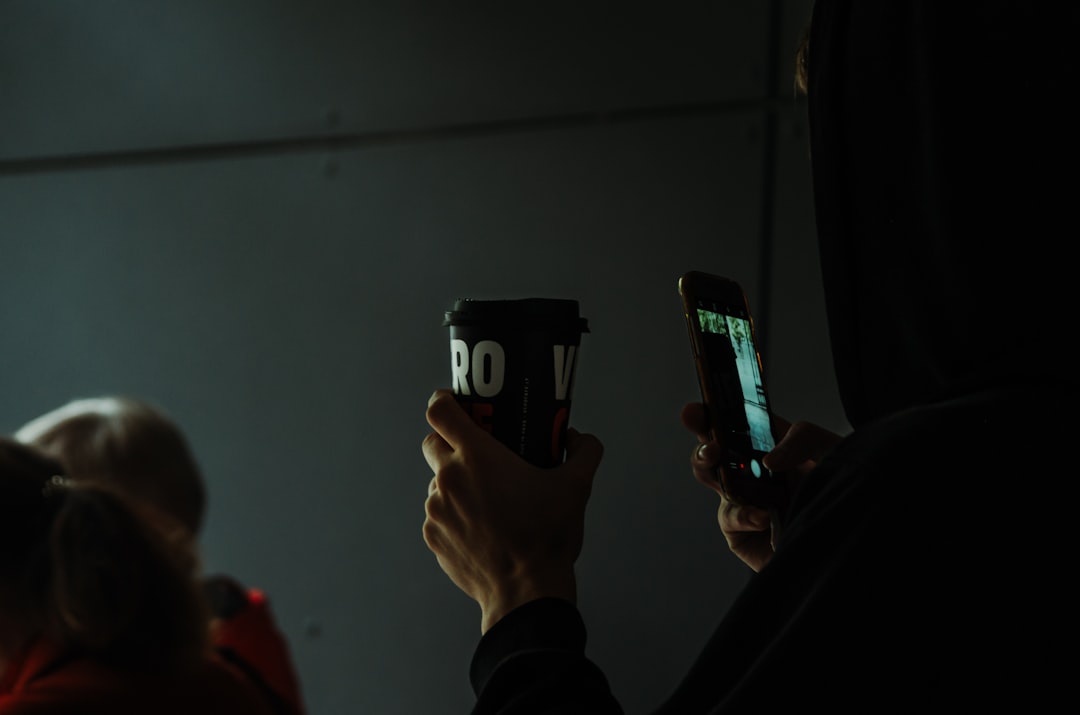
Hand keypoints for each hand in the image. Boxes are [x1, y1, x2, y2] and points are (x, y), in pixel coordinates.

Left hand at [422, 389, 603, 633]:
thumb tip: (579, 437)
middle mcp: (448, 478)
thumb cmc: (548, 537)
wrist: (526, 593)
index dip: (443, 400)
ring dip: (455, 481)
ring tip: (487, 496)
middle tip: (477, 449)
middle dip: (450, 440)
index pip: (439, 411)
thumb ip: (584, 451)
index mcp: (477, 457)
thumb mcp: (577, 487)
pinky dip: (455, 513)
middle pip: (432, 442)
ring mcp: (436, 510)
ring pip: (436, 481)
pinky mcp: (433, 537)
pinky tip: (482, 525)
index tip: (455, 402)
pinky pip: (439, 513)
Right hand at [681, 403, 841, 570]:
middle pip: (713, 455)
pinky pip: (730, 518)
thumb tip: (766, 460)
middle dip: (703, 448)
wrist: (858, 535)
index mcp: (767, 446)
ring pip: (715, 484)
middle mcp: (753, 473)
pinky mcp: (744, 534)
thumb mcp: (828, 447)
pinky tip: (763, 516)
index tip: (693, 412)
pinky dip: (743, 515)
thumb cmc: (843, 486)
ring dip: (715, 476)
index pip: (731, 425)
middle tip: (713, 449)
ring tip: (730, 478)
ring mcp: (746, 503)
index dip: (708, 416)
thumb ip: (800, 438)